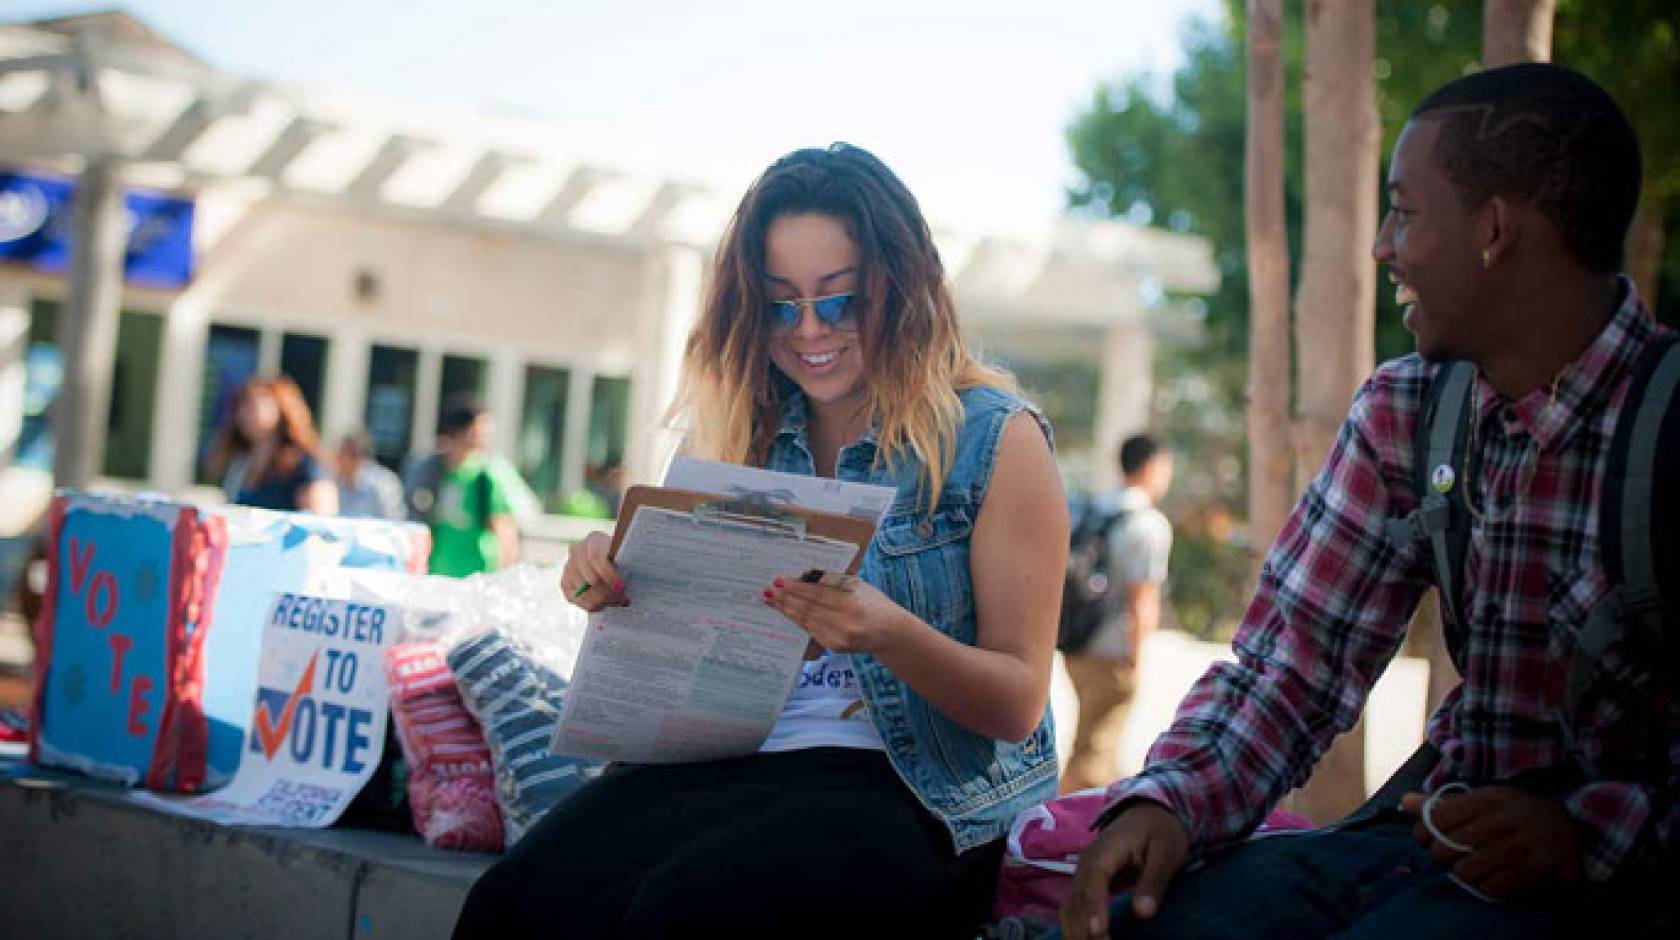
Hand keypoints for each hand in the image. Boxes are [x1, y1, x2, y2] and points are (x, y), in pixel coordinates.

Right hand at [559, 532, 627, 611]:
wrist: (610, 562)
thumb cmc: (622, 558)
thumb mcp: (626, 555)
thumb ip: (627, 561)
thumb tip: (629, 577)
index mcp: (594, 539)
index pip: (595, 558)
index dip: (608, 575)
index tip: (622, 587)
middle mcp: (577, 550)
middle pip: (590, 577)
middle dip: (608, 592)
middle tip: (623, 599)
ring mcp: (569, 566)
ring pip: (584, 591)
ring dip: (603, 601)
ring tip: (617, 602)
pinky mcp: (565, 582)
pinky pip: (577, 599)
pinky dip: (593, 605)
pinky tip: (605, 604)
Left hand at [762, 575, 910, 656]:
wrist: (889, 633)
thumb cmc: (874, 603)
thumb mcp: (858, 586)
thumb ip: (833, 583)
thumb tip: (805, 578)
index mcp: (851, 603)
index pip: (817, 594)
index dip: (796, 588)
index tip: (780, 581)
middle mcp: (843, 622)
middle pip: (808, 608)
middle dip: (786, 598)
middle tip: (769, 589)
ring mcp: (837, 637)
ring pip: (806, 620)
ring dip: (786, 609)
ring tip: (772, 600)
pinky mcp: (833, 646)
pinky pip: (810, 630)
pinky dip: (797, 620)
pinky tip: (787, 612)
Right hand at [1061, 801, 1188, 937]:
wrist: (1150, 811)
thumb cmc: (1161, 830)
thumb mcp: (1167, 852)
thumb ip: (1153, 881)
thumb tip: (1143, 913)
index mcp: (1106, 851)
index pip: (1094, 881)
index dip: (1094, 908)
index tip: (1099, 932)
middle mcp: (1087, 863)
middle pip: (1075, 899)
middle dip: (1083, 929)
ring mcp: (1084, 873)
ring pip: (1069, 907)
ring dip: (1076, 932)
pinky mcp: (1087, 883)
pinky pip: (1074, 908)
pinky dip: (1077, 927)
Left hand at [1399, 785, 1580, 898]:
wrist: (1574, 828)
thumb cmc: (1518, 812)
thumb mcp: (1484, 798)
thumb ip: (1443, 803)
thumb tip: (1404, 803)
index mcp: (1485, 799)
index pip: (1434, 819)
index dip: (1423, 832)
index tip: (1428, 838)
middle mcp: (1499, 821)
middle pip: (1444, 848)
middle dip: (1442, 856)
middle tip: (1452, 855)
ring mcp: (1515, 847)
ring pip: (1464, 872)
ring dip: (1464, 874)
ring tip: (1473, 867)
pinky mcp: (1531, 871)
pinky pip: (1490, 888)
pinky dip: (1486, 887)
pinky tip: (1491, 877)